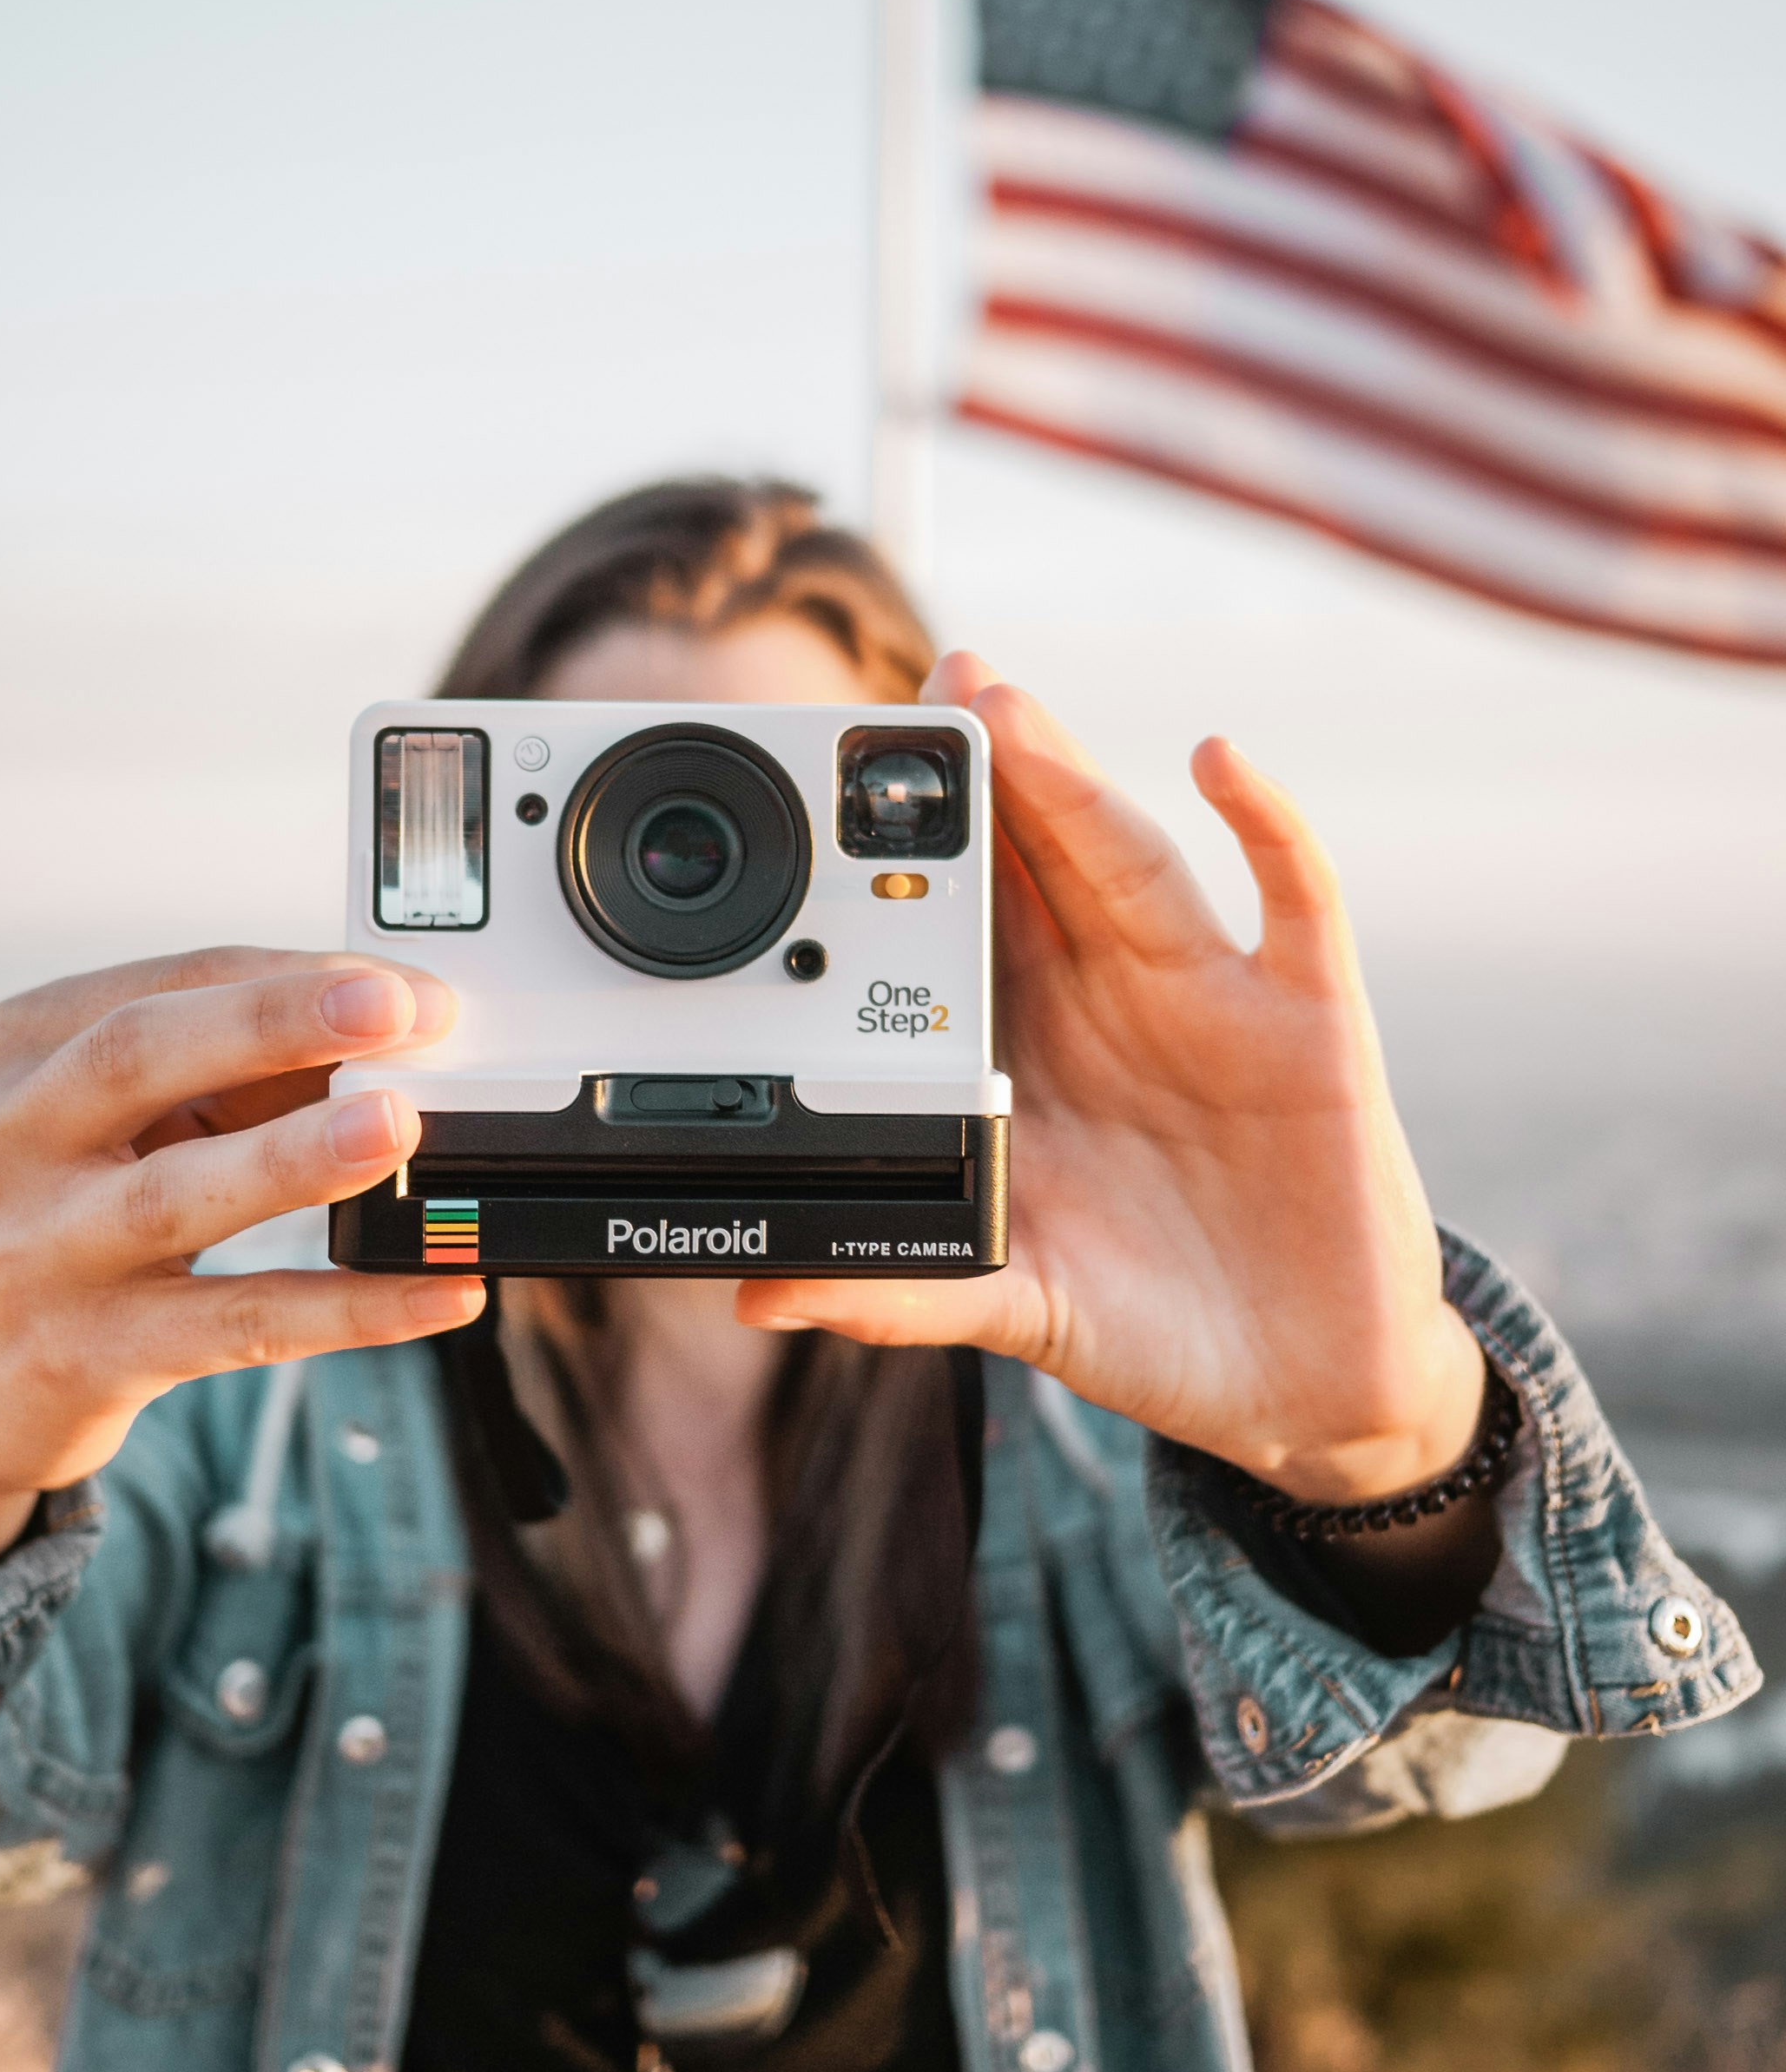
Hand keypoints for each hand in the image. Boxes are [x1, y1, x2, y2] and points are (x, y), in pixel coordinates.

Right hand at [0, 947, 480, 1595]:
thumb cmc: (70, 1215)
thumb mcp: (119, 1124)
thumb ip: (237, 1077)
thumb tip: (402, 1046)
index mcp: (24, 1048)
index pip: (172, 984)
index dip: (296, 978)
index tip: (409, 986)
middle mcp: (9, 1138)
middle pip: (138, 1055)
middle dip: (272, 1023)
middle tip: (396, 1010)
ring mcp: (37, 1251)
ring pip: (172, 1196)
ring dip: (294, 1158)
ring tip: (398, 1129)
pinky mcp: (84, 1354)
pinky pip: (236, 1327)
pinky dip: (350, 1309)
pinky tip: (443, 1295)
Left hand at [739, 658, 1483, 1503]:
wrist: (1307, 1386)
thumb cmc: (1154, 1327)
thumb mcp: (1019, 1306)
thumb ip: (902, 1292)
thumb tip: (761, 1296)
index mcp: (1028, 1053)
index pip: (953, 927)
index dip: (902, 852)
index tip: (833, 775)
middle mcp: (1112, 1000)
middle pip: (1034, 862)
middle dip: (980, 773)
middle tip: (918, 685)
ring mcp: (1212, 999)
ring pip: (1131, 862)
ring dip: (1070, 781)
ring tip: (1004, 706)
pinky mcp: (1311, 1021)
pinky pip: (1294, 899)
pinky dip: (1267, 823)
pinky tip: (1219, 760)